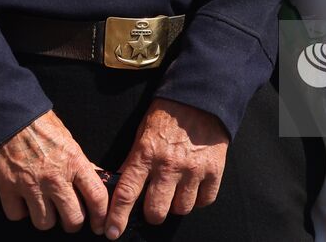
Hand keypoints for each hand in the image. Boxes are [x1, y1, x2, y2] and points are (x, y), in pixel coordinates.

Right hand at [0, 110, 108, 234]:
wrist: (9, 117)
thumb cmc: (40, 125)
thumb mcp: (69, 141)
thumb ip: (81, 164)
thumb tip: (97, 180)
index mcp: (74, 162)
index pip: (97, 197)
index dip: (101, 215)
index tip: (100, 223)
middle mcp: (55, 177)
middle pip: (73, 220)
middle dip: (73, 222)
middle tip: (69, 216)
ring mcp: (31, 185)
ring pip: (45, 224)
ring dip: (46, 218)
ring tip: (44, 205)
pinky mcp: (8, 189)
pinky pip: (18, 216)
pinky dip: (20, 211)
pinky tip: (23, 199)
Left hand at [105, 98, 227, 237]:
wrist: (201, 98)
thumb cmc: (168, 115)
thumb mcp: (142, 133)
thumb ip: (133, 161)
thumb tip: (119, 187)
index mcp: (146, 153)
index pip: (126, 193)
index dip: (117, 217)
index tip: (112, 232)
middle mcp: (169, 165)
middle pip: (156, 211)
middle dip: (152, 213)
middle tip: (153, 204)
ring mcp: (193, 169)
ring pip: (181, 209)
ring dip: (176, 204)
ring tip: (176, 190)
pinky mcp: (214, 170)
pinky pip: (204, 201)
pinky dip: (198, 198)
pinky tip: (193, 186)